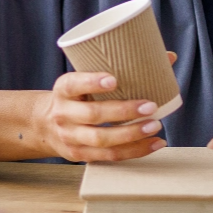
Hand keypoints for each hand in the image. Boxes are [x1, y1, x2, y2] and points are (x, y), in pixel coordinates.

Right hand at [38, 67, 169, 161]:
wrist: (45, 125)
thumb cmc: (76, 98)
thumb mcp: (82, 80)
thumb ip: (116, 69)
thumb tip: (168, 57)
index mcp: (63, 90)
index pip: (73, 84)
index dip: (92, 82)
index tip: (114, 79)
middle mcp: (63, 114)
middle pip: (93, 115)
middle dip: (123, 112)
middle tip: (150, 106)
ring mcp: (71, 137)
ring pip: (102, 139)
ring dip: (131, 134)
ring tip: (155, 125)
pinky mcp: (80, 155)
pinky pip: (110, 156)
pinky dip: (135, 151)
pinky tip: (155, 143)